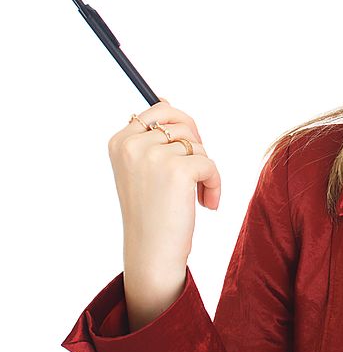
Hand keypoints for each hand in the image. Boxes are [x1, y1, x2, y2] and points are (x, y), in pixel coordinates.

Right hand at [108, 97, 219, 281]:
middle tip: (196, 171)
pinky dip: (214, 184)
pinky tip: (205, 204)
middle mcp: (132, 145)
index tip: (183, 154)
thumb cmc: (151, 212)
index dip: (180, 128)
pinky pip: (209, 164)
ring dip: (204, 170)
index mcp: (119, 141)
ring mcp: (153, 156)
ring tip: (193, 195)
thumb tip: (165, 99)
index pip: (158, 110)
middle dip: (196, 145)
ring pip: (198, 146)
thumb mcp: (142, 168)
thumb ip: (152, 135)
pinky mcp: (177, 169)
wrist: (151, 252)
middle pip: (182, 124)